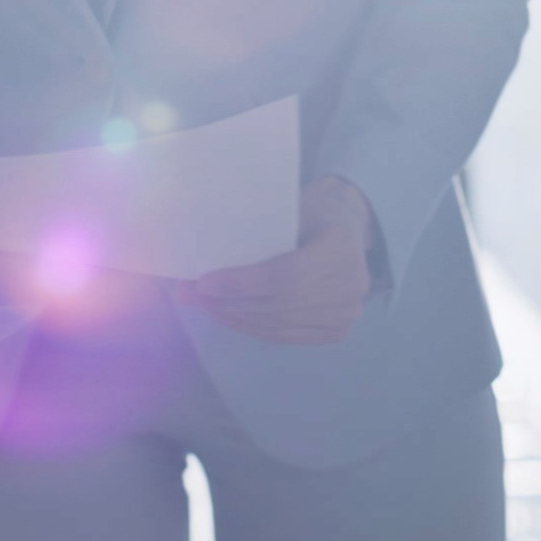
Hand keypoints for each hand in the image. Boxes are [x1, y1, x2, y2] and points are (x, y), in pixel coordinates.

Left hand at [177, 176, 379, 343]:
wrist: (349, 225)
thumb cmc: (314, 208)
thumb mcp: (292, 205)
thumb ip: (257, 230)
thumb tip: (200, 252)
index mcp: (340, 249)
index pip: (285, 277)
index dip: (242, 284)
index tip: (203, 282)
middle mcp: (350, 287)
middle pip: (278, 305)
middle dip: (228, 303)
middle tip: (190, 294)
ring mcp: (346, 313)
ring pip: (278, 325)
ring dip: (235, 318)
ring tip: (204, 305)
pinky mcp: (337, 330)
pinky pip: (286, 335)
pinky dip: (254, 328)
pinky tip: (229, 316)